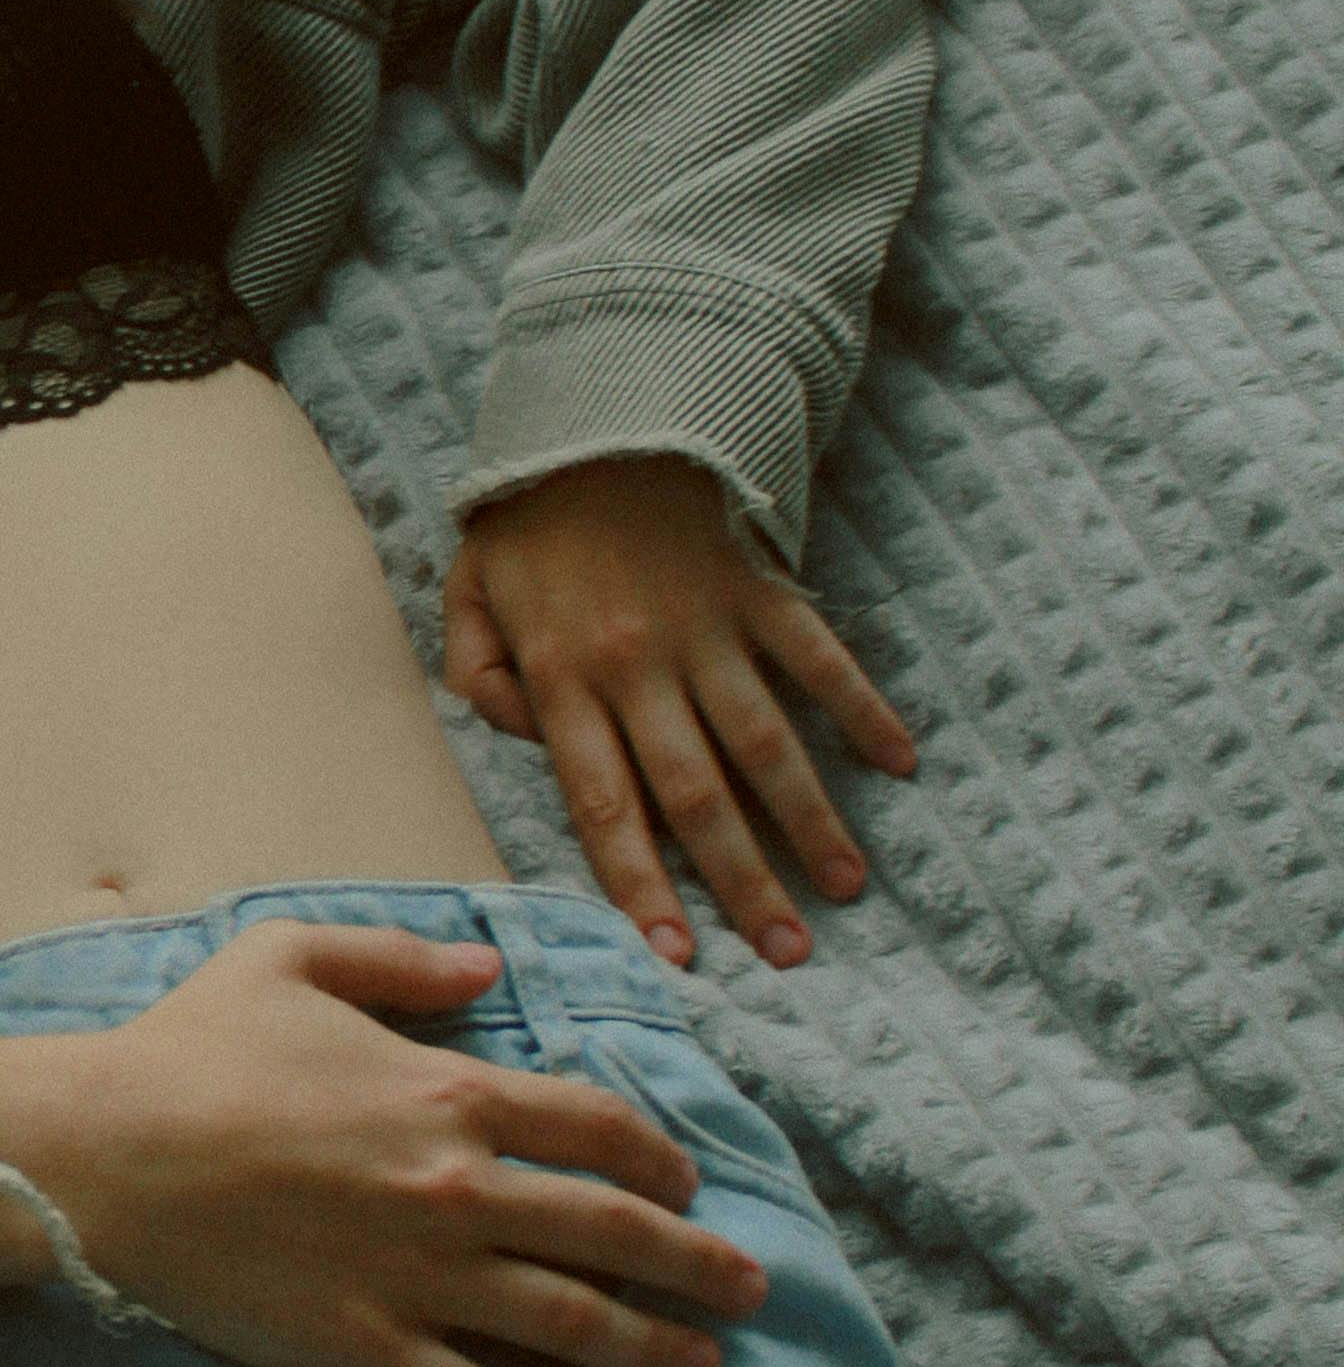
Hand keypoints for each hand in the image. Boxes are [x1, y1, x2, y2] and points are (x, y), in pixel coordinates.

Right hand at [0, 919, 762, 1366]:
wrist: (99, 1154)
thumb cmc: (186, 1050)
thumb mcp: (290, 956)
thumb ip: (401, 958)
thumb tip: (488, 967)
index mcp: (448, 1091)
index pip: (597, 1128)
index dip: (657, 1157)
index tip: (684, 1184)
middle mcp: (455, 1186)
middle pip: (612, 1230)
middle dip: (695, 1263)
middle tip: (749, 1290)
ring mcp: (415, 1274)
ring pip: (569, 1321)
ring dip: (653, 1348)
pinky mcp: (365, 1345)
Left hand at [444, 457, 915, 973]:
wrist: (599, 411)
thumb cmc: (526, 517)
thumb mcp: (467, 592)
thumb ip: (476, 673)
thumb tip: (518, 737)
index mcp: (563, 679)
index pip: (603, 806)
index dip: (639, 885)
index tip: (676, 955)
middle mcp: (640, 667)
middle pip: (697, 797)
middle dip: (742, 885)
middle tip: (786, 955)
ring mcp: (708, 631)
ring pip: (766, 745)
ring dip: (810, 822)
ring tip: (843, 890)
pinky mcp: (760, 591)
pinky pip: (819, 659)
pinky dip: (862, 708)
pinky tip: (900, 763)